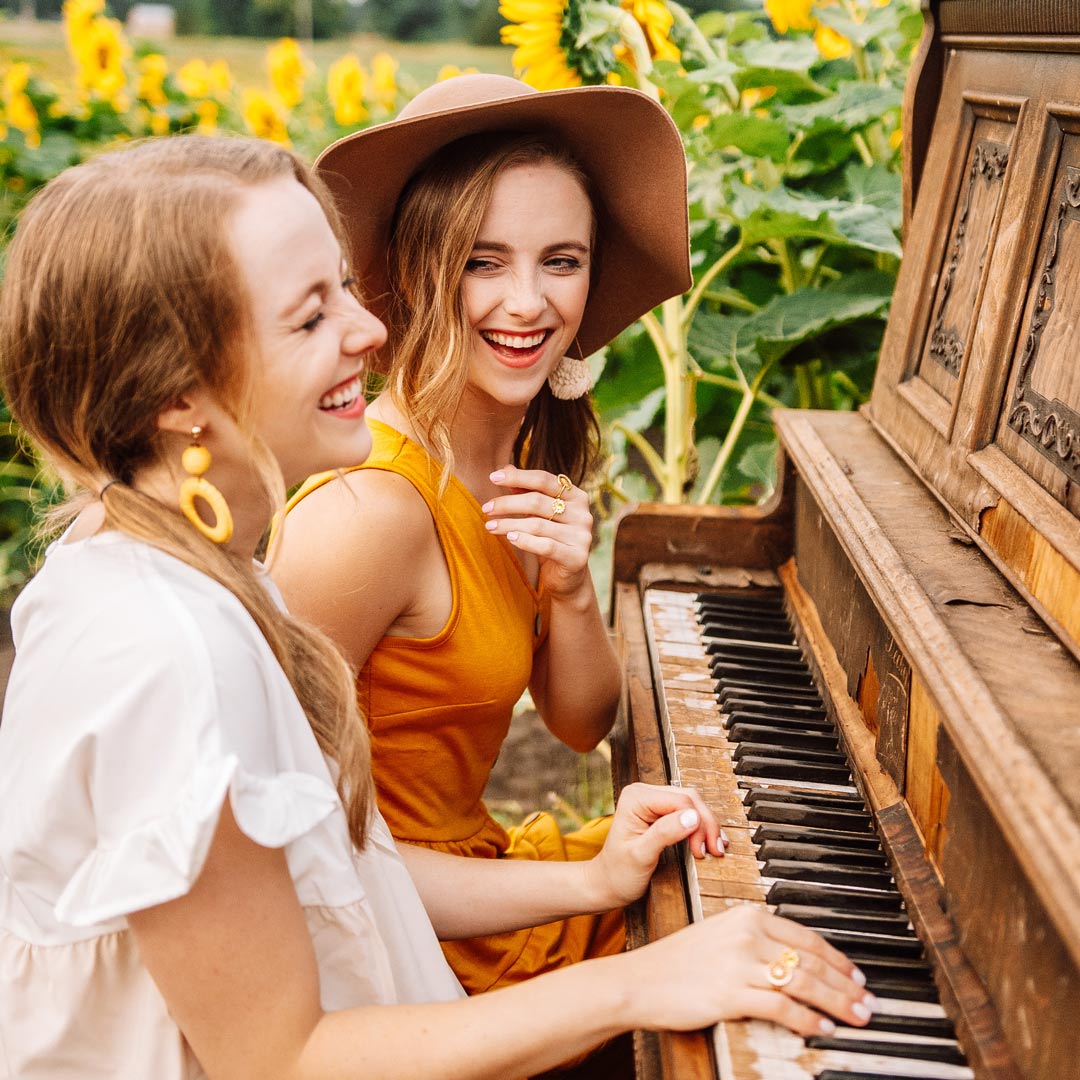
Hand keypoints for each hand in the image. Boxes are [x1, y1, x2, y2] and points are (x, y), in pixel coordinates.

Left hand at [483, 466, 592, 598]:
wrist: (567, 578)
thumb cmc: (550, 540)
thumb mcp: (538, 515)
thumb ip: (526, 491)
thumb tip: (505, 468)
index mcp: (577, 497)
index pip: (544, 479)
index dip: (518, 477)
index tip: (492, 477)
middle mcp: (583, 514)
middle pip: (538, 501)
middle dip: (508, 503)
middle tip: (486, 508)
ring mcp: (583, 536)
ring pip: (538, 525)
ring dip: (509, 524)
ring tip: (489, 525)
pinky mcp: (577, 558)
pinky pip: (546, 546)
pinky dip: (524, 541)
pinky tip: (509, 539)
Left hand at [586, 783, 727, 909]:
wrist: (608, 883)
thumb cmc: (619, 872)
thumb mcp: (641, 855)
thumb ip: (665, 833)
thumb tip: (693, 817)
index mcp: (636, 798)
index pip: (680, 801)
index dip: (697, 824)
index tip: (703, 851)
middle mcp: (643, 793)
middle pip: (689, 799)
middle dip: (705, 824)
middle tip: (715, 850)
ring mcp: (652, 800)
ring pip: (692, 804)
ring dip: (706, 826)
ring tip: (715, 848)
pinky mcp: (659, 811)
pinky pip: (686, 811)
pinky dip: (700, 826)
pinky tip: (709, 840)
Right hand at [623, 905, 876, 1037]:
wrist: (639, 979)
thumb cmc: (676, 963)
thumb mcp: (719, 937)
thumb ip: (755, 943)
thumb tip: (794, 963)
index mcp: (746, 915)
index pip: (805, 936)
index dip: (836, 958)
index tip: (856, 976)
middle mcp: (747, 934)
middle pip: (811, 960)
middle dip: (845, 985)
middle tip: (868, 1002)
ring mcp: (739, 963)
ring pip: (803, 982)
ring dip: (837, 1003)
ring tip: (856, 1017)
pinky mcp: (731, 993)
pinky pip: (782, 1006)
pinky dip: (807, 1020)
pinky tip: (822, 1029)